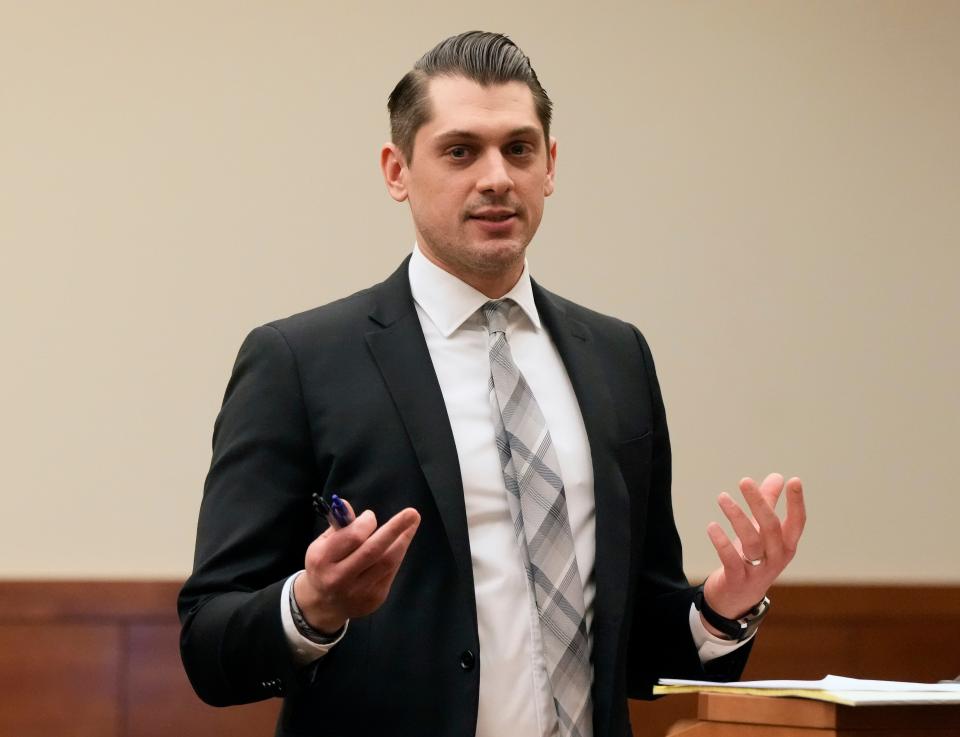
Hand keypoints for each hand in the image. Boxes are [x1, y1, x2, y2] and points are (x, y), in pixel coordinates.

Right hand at [294, 501, 420, 633]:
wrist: (323, 604)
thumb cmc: (324, 565)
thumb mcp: (322, 543)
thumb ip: (337, 524)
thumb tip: (345, 503)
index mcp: (322, 560)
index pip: (353, 537)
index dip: (366, 523)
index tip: (370, 516)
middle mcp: (339, 578)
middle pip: (373, 550)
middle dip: (395, 529)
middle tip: (412, 513)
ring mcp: (358, 591)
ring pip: (388, 561)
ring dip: (402, 540)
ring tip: (412, 523)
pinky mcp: (374, 598)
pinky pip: (391, 571)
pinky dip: (397, 553)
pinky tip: (401, 542)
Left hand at [702, 473, 804, 622]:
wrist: (736, 600)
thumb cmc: (752, 559)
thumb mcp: (761, 533)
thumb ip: (769, 505)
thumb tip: (777, 477)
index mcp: (785, 546)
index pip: (797, 523)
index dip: (797, 503)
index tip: (794, 480)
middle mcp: (776, 558)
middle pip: (771, 528)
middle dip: (759, 503)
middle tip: (745, 481)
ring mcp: (758, 571)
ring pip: (751, 541)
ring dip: (736, 517)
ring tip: (722, 497)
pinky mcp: (737, 579)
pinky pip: (731, 559)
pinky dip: (721, 542)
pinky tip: (712, 526)